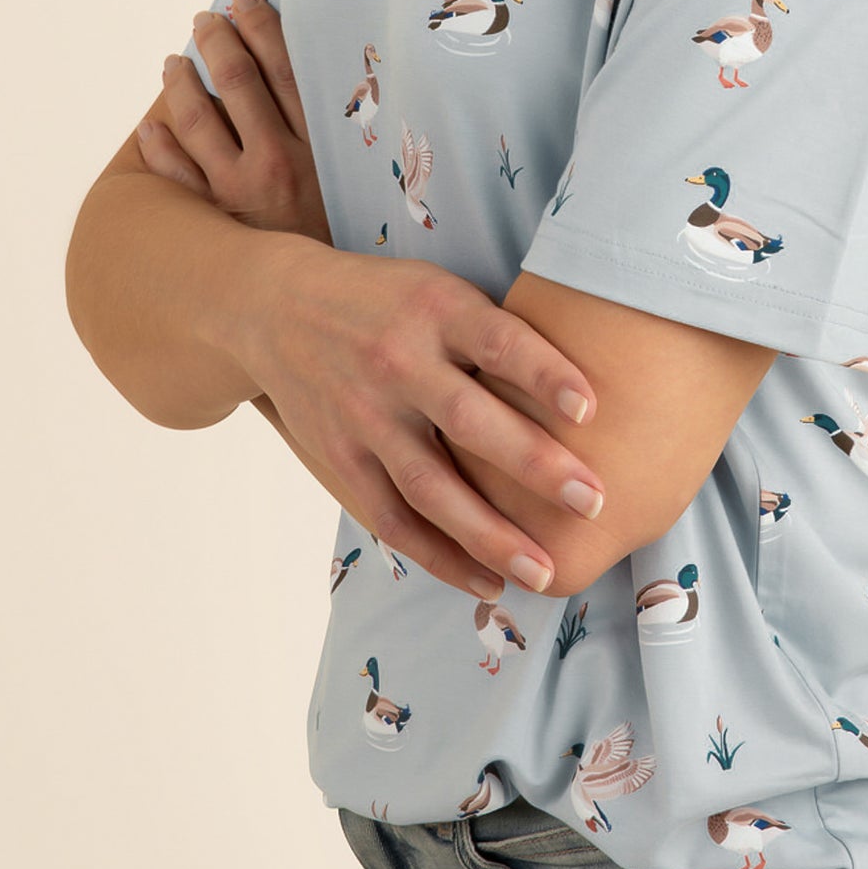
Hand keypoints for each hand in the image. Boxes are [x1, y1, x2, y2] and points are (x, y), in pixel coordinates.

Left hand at [140, 0, 331, 243]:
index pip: (284, 67)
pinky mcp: (214, 222)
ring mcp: (240, 191)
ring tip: (172, 63)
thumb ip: (334, 136)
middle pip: (239, 82)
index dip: (262, 27)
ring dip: (181, 84)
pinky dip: (158, 148)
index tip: (245, 0)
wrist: (327, 300)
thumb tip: (315, 83)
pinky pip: (176, 177)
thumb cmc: (345, 235)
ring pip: (199, 120)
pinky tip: (150, 126)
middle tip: (204, 21)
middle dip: (218, 42)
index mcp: (317, 144)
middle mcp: (277, 160)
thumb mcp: (354, 180)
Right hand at [140, 0, 601, 597]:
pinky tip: (488, 581)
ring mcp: (364, 417)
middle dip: (534, 465)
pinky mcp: (340, 460)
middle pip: (469, 422)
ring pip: (431, 488)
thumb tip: (587, 381)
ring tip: (543, 571)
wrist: (273, 307)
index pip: (496, 341)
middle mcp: (397, 362)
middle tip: (594, 501)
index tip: (591, 407)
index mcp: (431, 308)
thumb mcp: (435, 287)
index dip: (544, 372)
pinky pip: (395, 520)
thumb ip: (492, 331)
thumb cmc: (384, 300)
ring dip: (491, 535)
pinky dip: (442, 557)